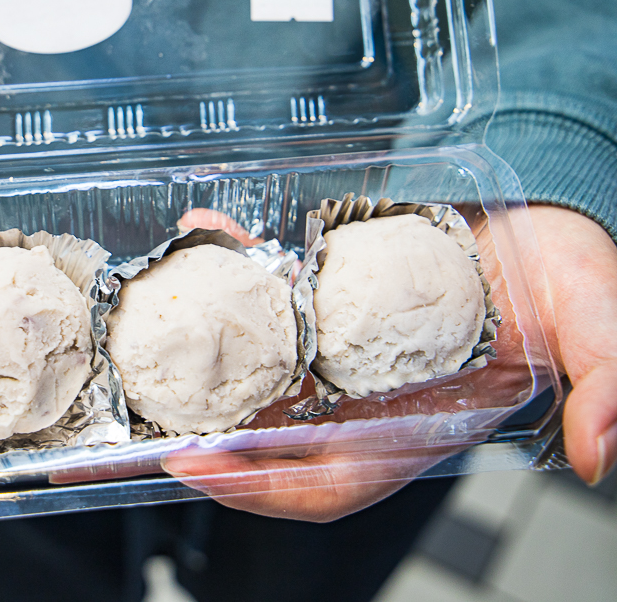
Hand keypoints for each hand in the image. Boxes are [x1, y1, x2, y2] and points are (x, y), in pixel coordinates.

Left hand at [164, 205, 616, 520]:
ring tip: (150, 333)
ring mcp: (345, 352)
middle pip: (269, 440)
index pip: (329, 483)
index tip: (201, 468)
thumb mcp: (599, 328)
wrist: (551, 222)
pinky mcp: (335, 304)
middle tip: (140, 417)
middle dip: (204, 436)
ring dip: (204, 357)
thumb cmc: (573, 281)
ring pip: (259, 373)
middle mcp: (368, 399)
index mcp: (418, 428)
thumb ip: (605, 384)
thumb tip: (604, 451)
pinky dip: (241, 274)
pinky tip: (214, 236)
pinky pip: (274, 303)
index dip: (264, 488)